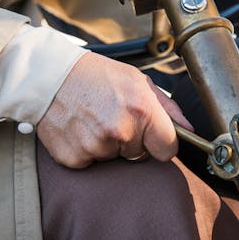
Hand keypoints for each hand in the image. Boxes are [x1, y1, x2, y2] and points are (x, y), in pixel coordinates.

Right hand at [37, 52, 192, 167]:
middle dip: (131, 141)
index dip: (161, 143)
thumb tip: (189, 130)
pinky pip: (90, 163)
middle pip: (139, 156)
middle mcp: (121, 131)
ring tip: (93, 120)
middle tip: (112, 117)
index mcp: (141, 110)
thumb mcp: (136, 81)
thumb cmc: (96, 76)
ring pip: (114, 159)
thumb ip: (167, 107)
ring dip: (107, 145)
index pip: (167, 149)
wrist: (49, 76)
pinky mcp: (74, 158)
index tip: (151, 136)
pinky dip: (85, 151)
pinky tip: (79, 130)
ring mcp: (96, 147)